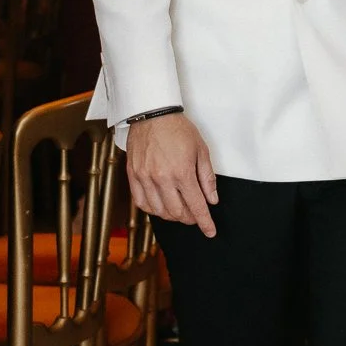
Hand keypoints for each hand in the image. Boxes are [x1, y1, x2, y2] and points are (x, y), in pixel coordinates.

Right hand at [126, 112, 218, 236]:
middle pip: (177, 212)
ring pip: (159, 211)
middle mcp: (162, 178)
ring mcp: (145, 178)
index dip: (205, 222)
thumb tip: (212, 199)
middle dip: (190, 218)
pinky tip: (161, 206)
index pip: (196, 206)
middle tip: (196, 215)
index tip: (210, 231)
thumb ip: (207, 178)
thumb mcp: (201, 150)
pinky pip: (141, 202)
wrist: (152, 114)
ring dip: (172, 216)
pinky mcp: (133, 175)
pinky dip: (153, 209)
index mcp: (182, 172)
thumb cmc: (178, 129)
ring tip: (180, 209)